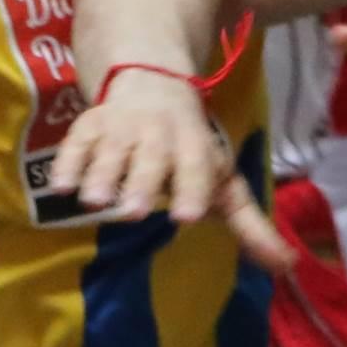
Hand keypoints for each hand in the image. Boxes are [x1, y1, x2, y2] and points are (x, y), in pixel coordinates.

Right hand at [56, 71, 289, 268]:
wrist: (152, 81)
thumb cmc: (190, 147)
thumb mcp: (223, 181)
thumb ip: (250, 226)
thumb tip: (286, 266)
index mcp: (195, 148)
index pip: (196, 170)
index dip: (193, 191)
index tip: (188, 217)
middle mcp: (159, 136)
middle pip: (151, 160)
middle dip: (142, 184)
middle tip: (133, 213)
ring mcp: (122, 129)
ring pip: (111, 150)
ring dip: (102, 174)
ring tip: (92, 201)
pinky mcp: (90, 125)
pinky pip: (76, 142)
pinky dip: (67, 163)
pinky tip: (60, 187)